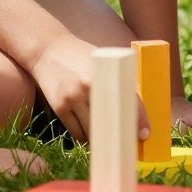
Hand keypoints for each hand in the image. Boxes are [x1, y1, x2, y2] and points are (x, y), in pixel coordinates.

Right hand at [32, 33, 157, 145]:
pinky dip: (87, 137)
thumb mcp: (103, 61)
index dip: (138, 120)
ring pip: (92, 132)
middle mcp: (87, 87)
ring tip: (111, 140)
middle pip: (111, 121)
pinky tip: (93, 135)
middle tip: (129, 140)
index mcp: (105, 72)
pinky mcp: (59, 108)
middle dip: (122, 134)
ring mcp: (71, 99)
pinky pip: (76, 132)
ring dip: (103, 139)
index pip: (128, 100)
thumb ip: (117, 80)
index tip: (144, 134)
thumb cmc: (80, 55)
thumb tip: (135, 107)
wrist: (47, 51)